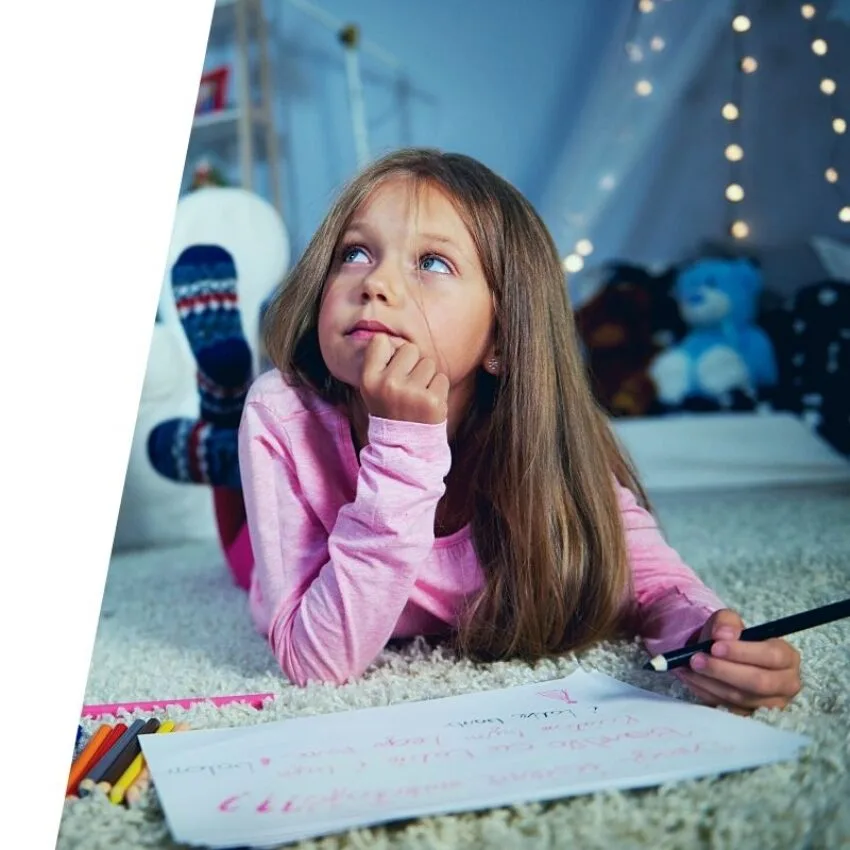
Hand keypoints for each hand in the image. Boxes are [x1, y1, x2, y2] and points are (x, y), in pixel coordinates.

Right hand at [359, 334, 449, 424]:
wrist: (402, 446)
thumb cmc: (390, 409)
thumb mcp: (373, 387)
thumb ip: (380, 360)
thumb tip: (397, 337)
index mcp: (369, 379)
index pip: (380, 341)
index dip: (390, 353)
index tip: (391, 370)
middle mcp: (388, 384)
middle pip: (410, 349)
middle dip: (412, 364)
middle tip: (407, 387)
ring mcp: (411, 393)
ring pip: (428, 363)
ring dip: (426, 377)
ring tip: (417, 396)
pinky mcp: (432, 401)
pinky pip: (442, 378)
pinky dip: (438, 389)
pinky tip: (427, 403)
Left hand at [678, 608, 801, 714]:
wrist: (721, 658)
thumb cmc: (730, 639)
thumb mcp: (729, 621)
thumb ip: (726, 622)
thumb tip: (723, 635)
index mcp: (787, 657)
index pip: (772, 656)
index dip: (743, 652)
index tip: (714, 647)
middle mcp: (786, 684)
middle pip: (759, 682)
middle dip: (724, 671)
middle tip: (696, 660)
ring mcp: (771, 705)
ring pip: (742, 698)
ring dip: (711, 683)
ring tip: (689, 668)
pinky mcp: (752, 717)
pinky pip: (729, 709)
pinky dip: (707, 694)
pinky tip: (692, 680)